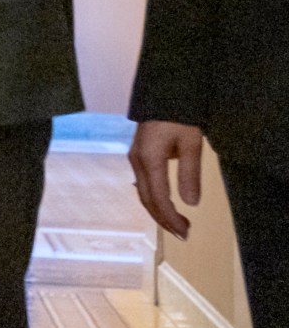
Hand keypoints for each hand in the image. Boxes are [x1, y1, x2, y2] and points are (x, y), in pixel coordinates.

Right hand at [130, 119, 205, 236]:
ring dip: (159, 211)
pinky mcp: (138, 156)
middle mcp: (138, 162)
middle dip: (164, 219)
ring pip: (143, 193)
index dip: (171, 217)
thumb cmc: (180, 116)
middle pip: (147, 200)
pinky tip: (164, 205)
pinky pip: (143, 184)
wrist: (164, 94)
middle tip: (184, 234)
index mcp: (149, 160)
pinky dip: (154, 199)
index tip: (186, 231)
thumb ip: (190, 174)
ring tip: (177, 223)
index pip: (159, 198)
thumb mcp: (191, 144)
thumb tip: (191, 204)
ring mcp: (135, 159)